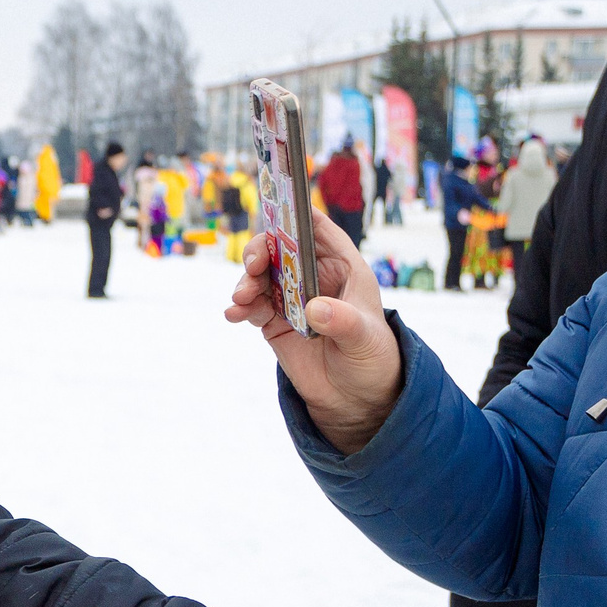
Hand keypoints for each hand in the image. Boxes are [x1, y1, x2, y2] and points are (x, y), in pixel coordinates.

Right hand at [225, 207, 403, 454]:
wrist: (356, 399)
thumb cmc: (372, 359)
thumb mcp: (364, 339)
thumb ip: (342, 321)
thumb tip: (315, 308)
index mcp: (342, 268)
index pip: (318, 230)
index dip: (298, 214)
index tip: (277, 207)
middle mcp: (313, 278)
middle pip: (281, 248)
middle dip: (262, 251)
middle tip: (253, 266)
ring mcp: (291, 299)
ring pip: (261, 276)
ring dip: (246, 281)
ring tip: (242, 300)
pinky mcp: (274, 323)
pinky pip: (252, 307)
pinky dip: (240, 308)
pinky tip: (234, 315)